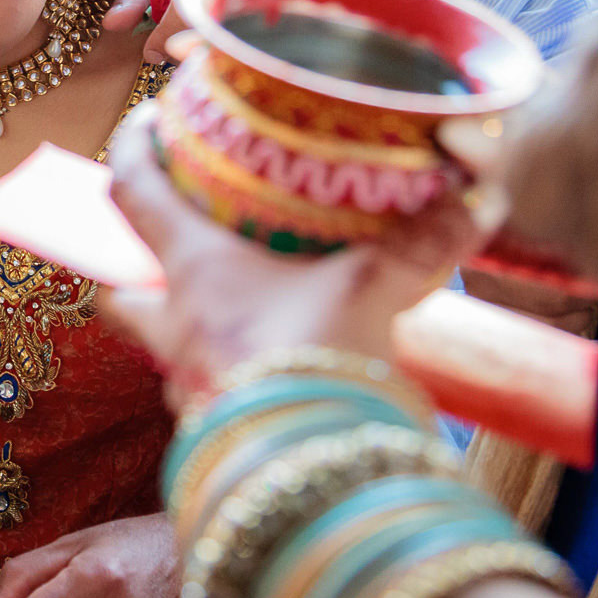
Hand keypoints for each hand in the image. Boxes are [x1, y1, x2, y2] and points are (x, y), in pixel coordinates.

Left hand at [101, 100, 492, 412]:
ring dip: (185, 330)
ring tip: (237, 313)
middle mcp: (174, 330)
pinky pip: (204, 401)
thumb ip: (425, 238)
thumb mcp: (377, 288)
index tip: (145, 122)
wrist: (313, 474)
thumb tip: (476, 194)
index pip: (133, 193)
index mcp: (196, 272)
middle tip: (168, 247)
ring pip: (161, 350)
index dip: (132, 151)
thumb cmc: (322, 367)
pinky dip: (228, 382)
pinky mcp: (214, 436)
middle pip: (120, 290)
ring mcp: (187, 388)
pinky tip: (272, 377)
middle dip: (132, 268)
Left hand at [103, 0, 255, 62]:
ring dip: (197, 47)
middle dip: (182, 47)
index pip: (189, 7)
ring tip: (177, 34)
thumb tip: (113, 26)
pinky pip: (234, 36)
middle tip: (161, 47)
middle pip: (211, 29)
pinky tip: (195, 34)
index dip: (167, 36)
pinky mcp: (258, 5)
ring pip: (225, 38)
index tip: (150, 51)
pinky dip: (210, 43)